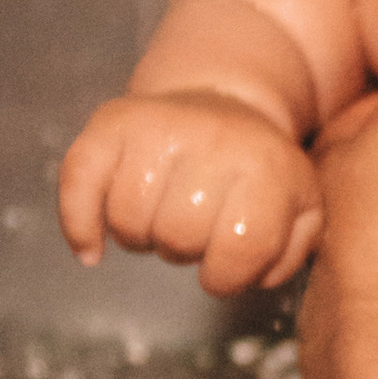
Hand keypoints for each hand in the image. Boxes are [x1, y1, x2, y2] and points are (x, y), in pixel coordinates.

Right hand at [57, 91, 322, 295]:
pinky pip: (78, 181)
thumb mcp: (299, 209)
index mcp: (268, 167)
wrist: (225, 103)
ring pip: (128, 218)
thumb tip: (256, 275)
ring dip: (139, 236)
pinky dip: (79, 226)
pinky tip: (92, 250)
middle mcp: (214, 139)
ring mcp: (160, 125)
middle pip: (178, 236)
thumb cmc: (258, 174)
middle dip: (182, 251)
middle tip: (191, 231)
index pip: (242, 247)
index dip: (227, 276)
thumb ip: (290, 252)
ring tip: (160, 216)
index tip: (222, 268)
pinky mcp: (113, 120)